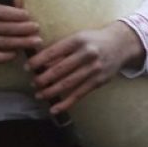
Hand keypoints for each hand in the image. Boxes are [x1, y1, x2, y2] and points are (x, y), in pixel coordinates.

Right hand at [0, 2, 40, 63]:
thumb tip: (20, 2)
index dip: (16, 15)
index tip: (29, 16)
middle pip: (3, 28)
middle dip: (23, 29)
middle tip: (37, 29)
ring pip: (2, 43)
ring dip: (20, 42)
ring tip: (35, 41)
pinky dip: (7, 55)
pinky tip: (17, 52)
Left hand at [26, 21, 144, 114]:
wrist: (120, 44)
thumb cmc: (93, 40)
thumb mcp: (78, 38)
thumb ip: (61, 49)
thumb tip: (41, 63)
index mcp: (77, 40)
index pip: (53, 52)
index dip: (38, 61)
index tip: (27, 68)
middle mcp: (86, 54)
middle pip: (60, 69)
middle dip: (43, 78)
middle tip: (32, 84)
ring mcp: (94, 69)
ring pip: (68, 84)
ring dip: (51, 91)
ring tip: (39, 95)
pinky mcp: (99, 81)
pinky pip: (79, 94)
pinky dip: (65, 103)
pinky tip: (54, 108)